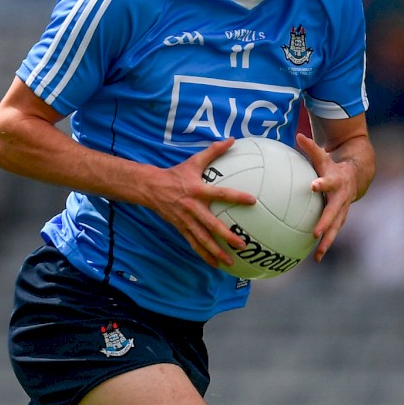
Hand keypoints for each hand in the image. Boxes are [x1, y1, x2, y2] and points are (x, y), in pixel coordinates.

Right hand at [147, 138, 257, 269]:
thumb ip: (214, 151)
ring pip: (202, 239)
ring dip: (216, 252)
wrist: (150, 188)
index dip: (236, 197)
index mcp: (197, 190)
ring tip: (230, 262)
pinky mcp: (181, 228)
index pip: (220, 194)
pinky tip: (215, 264)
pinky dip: (204, 255)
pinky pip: (194, 244)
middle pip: (211, 225)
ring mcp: (185, 220)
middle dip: (226, 236)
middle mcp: (192, 208)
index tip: (252, 201)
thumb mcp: (194, 161)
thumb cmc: (176, 174)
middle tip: (242, 245)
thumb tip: (232, 139)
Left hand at [297, 133, 360, 260]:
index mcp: (336, 182)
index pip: (329, 182)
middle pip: (333, 212)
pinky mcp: (340, 219)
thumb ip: (311, 148)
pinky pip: (333, 232)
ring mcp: (342, 210)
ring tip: (317, 256)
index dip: (322, 183)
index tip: (313, 186)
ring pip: (335, 228)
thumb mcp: (324, 157)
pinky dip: (326, 244)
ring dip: (327, 241)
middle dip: (325, 223)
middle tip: (315, 233)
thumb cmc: (334, 167)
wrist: (357, 176)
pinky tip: (315, 257)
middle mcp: (341, 198)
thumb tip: (299, 136)